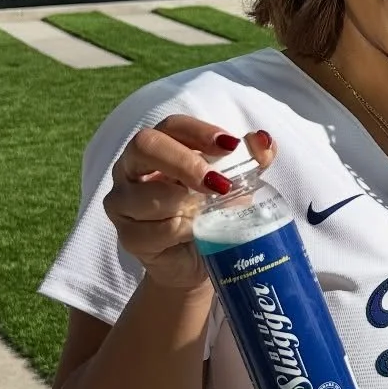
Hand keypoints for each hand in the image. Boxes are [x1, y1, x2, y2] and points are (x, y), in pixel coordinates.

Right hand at [103, 118, 275, 291]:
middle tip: (217, 183)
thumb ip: (252, 161)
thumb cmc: (212, 214)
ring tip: (207, 213)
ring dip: (182, 202)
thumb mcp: (237, 185)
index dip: (199, 132)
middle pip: (145, 146)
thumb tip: (264, 140)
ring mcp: (123, 201)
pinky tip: (194, 234)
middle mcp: (132, 168)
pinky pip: (151, 229)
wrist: (200, 262)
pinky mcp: (127, 235)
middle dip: (184, 162)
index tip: (230, 145)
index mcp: (160, 147)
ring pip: (143, 193)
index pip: (172, 126)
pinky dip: (179, 231)